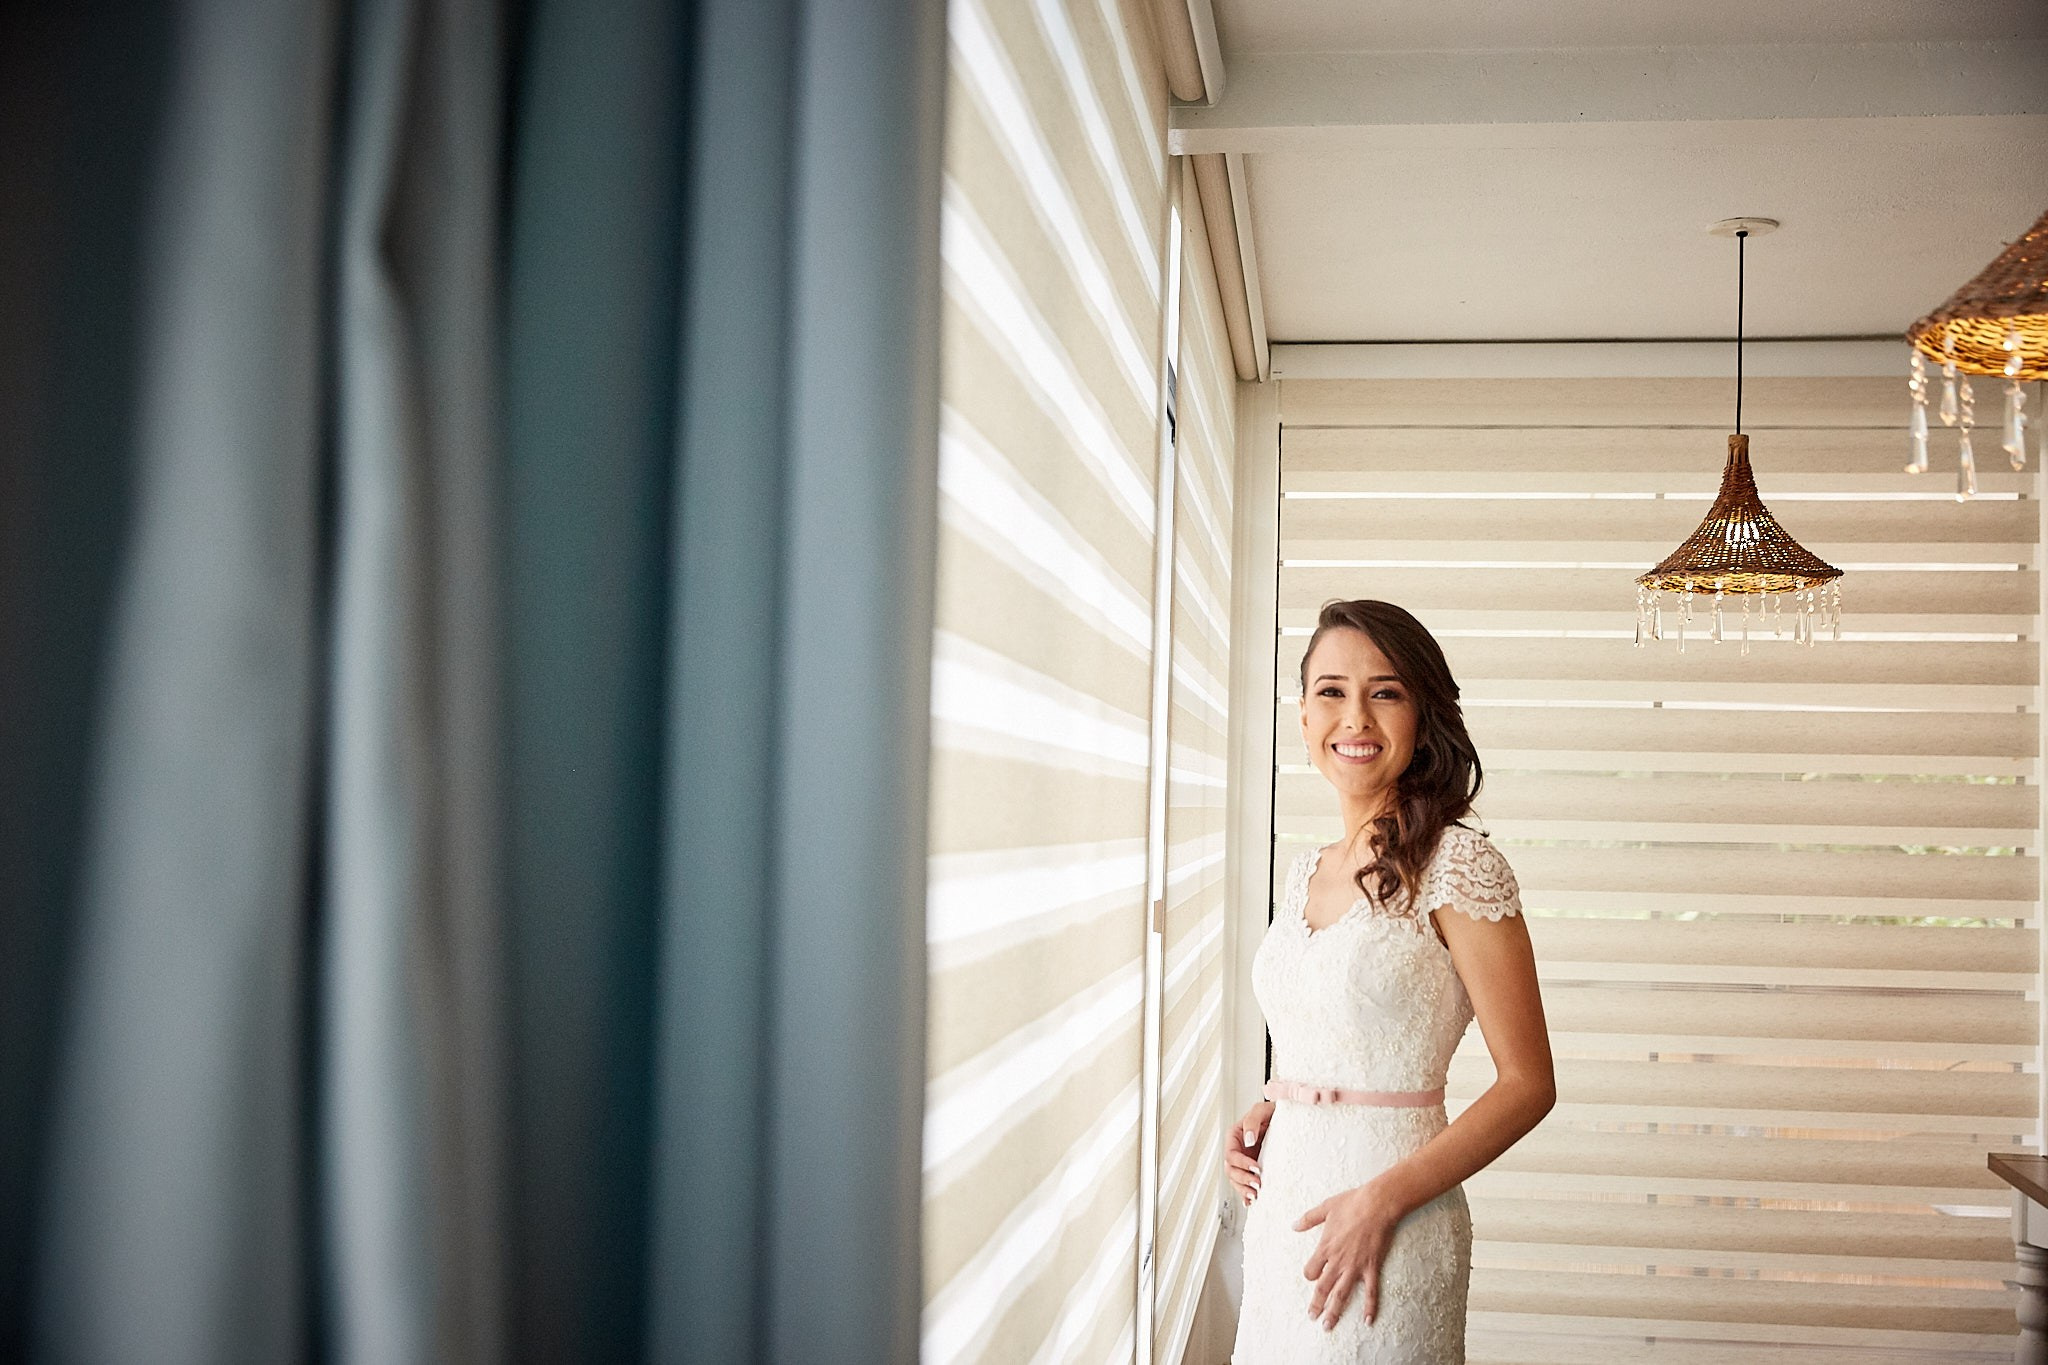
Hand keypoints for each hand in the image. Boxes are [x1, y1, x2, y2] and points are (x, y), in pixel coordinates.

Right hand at [1223, 1100, 1273, 1205]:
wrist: (1289, 1118)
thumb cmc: (1273, 1112)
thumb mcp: (1262, 1110)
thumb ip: (1252, 1121)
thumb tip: (1247, 1139)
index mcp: (1235, 1137)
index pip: (1231, 1155)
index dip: (1241, 1164)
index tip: (1256, 1168)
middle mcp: (1238, 1151)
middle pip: (1231, 1171)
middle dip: (1243, 1180)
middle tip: (1257, 1185)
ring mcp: (1245, 1162)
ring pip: (1236, 1181)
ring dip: (1243, 1190)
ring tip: (1255, 1195)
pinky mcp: (1253, 1170)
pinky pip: (1244, 1186)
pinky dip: (1245, 1196)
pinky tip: (1250, 1202)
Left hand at [1295, 1181, 1402, 1330]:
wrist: (1376, 1204)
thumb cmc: (1351, 1203)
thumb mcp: (1325, 1207)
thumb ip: (1308, 1219)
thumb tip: (1293, 1225)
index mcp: (1325, 1247)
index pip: (1311, 1271)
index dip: (1310, 1276)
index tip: (1311, 1278)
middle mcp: (1337, 1261)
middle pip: (1323, 1288)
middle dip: (1317, 1305)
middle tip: (1312, 1318)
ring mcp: (1355, 1266)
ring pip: (1341, 1294)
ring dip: (1334, 1311)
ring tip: (1328, 1326)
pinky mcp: (1371, 1267)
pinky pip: (1370, 1292)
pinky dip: (1369, 1307)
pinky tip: (1368, 1321)